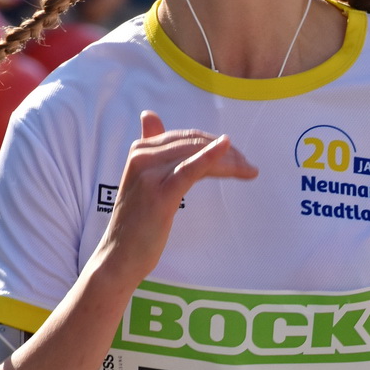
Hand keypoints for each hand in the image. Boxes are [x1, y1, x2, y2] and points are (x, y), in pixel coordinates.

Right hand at [97, 110, 257, 286]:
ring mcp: (149, 174)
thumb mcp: (143, 180)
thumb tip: (149, 114)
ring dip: (230, 160)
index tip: (237, 155)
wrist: (120, 255)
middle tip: (248, 165)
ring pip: (197, 155)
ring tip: (249, 169)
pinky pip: (190, 170)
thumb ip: (151, 149)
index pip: (186, 137)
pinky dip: (210, 157)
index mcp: (140, 150)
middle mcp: (142, 156)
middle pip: (194, 143)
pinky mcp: (159, 194)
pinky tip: (227, 150)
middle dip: (227, 151)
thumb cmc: (136, 222)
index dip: (214, 143)